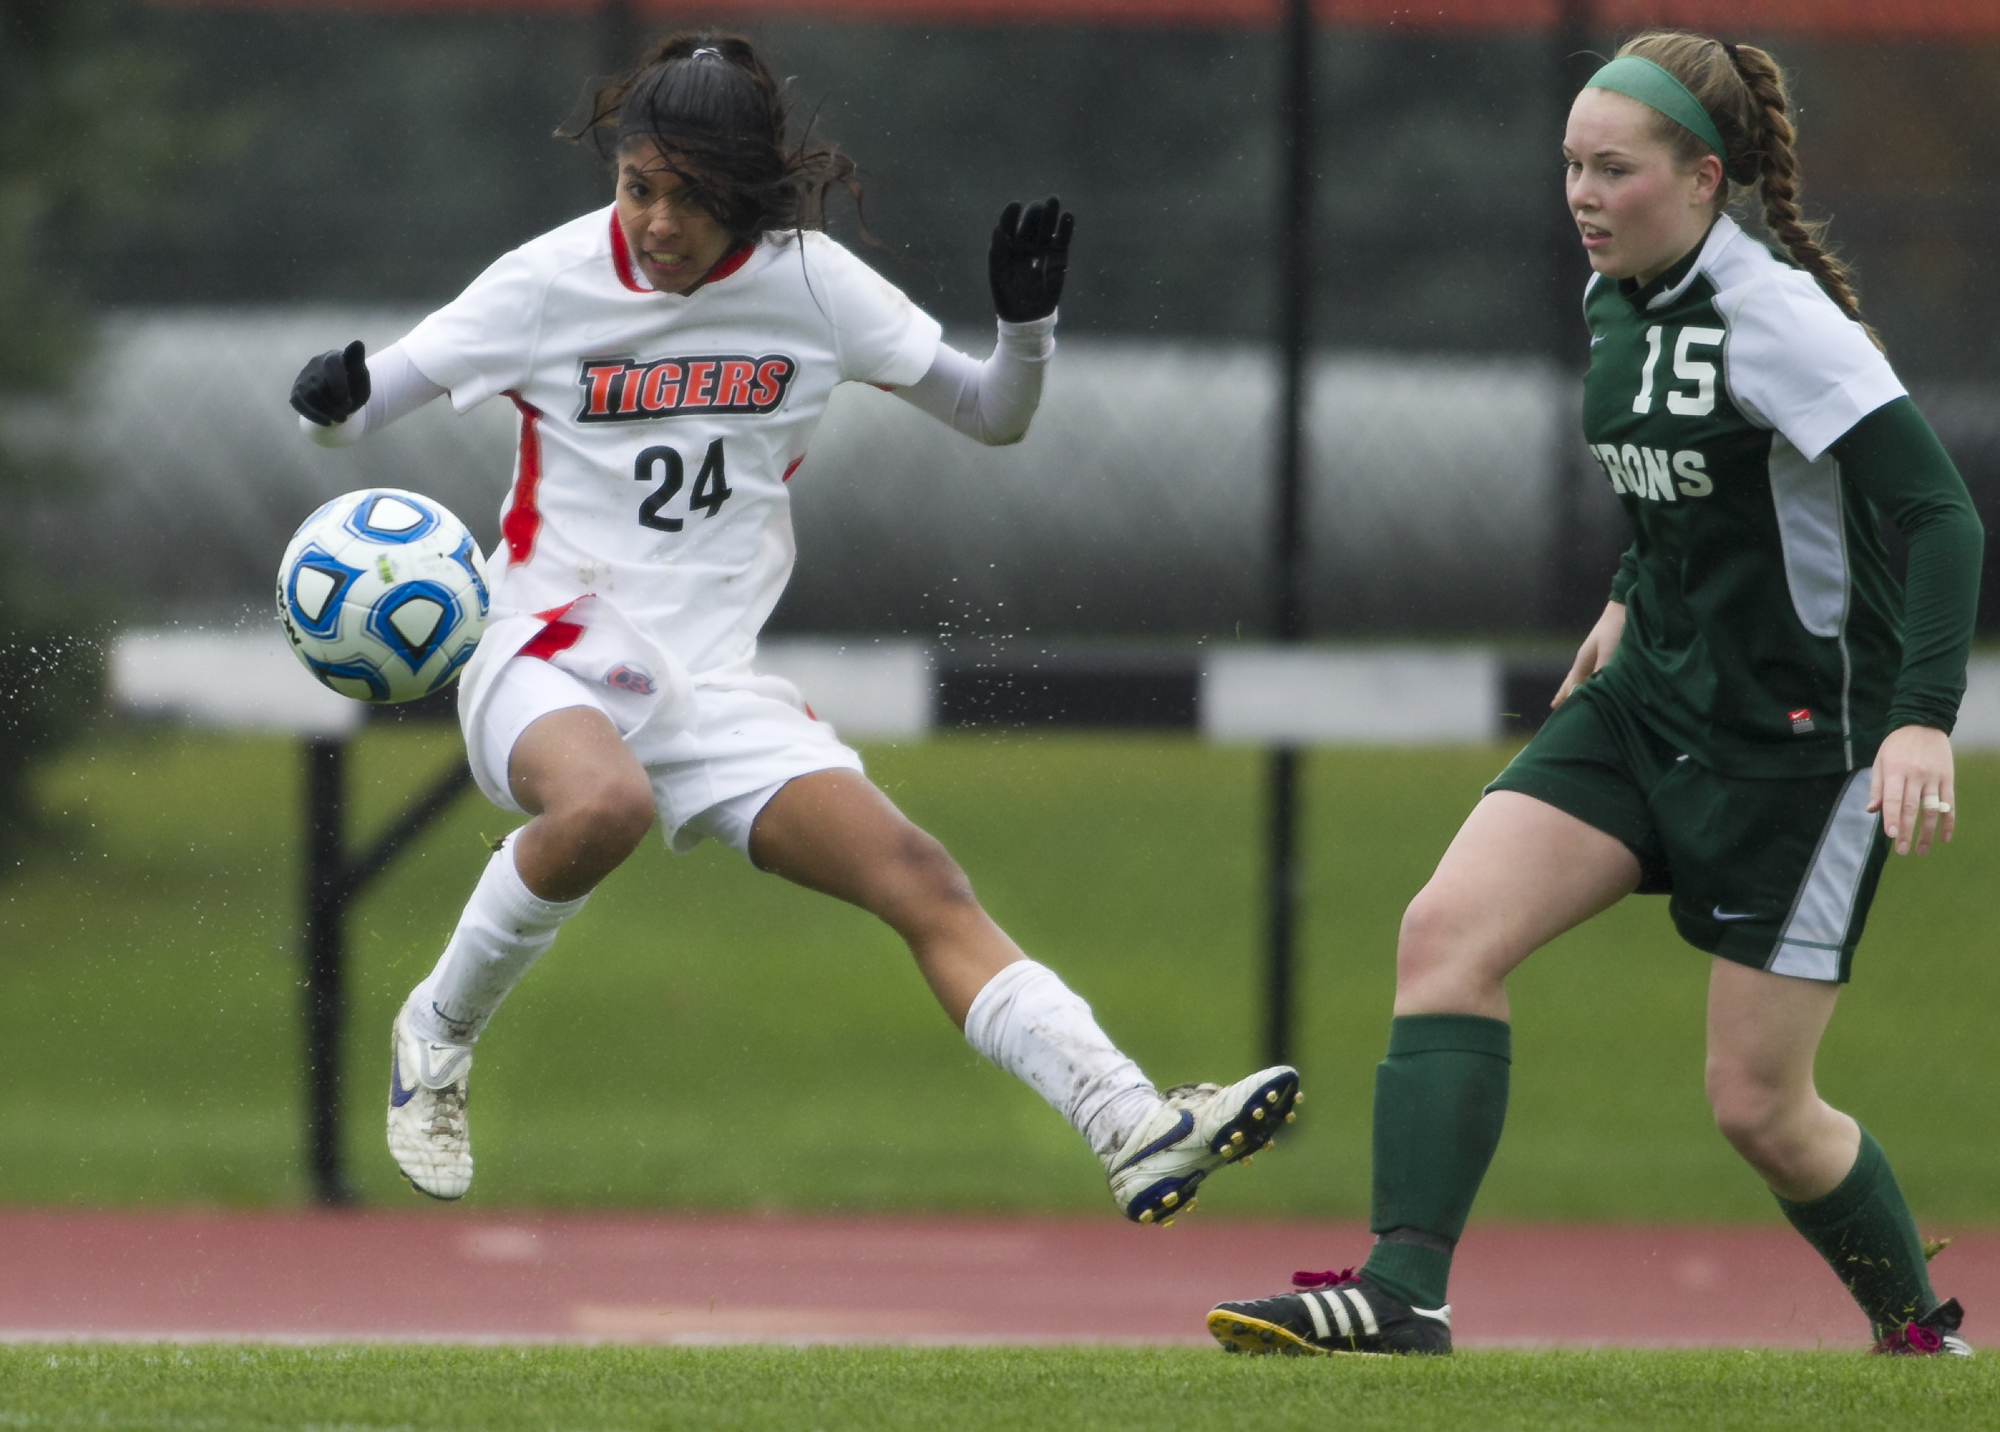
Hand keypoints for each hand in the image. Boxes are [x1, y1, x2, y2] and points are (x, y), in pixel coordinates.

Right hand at [290, 340, 370, 425]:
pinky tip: (327, 423)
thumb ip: (358, 364)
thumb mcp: (361, 377)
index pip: (332, 365)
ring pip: (308, 394)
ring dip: (325, 410)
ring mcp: (304, 377)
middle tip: (346, 413)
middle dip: (334, 402)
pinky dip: (313, 415)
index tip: (347, 403)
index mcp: (334, 357)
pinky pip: (299, 403)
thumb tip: (357, 343)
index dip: (338, 385)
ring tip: (341, 419)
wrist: (342, 397)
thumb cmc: (354, 384)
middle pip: (320, 384)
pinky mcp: (297, 390)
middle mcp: (315, 363)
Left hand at [988, 196, 1072, 322]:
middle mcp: (1025, 243)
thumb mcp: (998, 274)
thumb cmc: (1007, 295)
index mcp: (1007, 245)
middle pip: (1030, 222)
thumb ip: (998, 251)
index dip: (1011, 214)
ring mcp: (1042, 249)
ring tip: (1053, 200)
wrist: (1026, 316)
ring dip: (1050, 213)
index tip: (1015, 205)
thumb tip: (998, 229)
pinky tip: (1067, 216)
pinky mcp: (1058, 257)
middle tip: (1039, 206)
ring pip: (1046, 227)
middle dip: (1034, 212)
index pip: (1008, 224)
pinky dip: (1065, 228)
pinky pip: (1062, 240)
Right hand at [1553, 601, 1625, 707]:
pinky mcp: (1610, 650)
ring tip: (1573, 695)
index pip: (1571, 686)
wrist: (1629, 602)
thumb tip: (1584, 693)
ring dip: (1578, 687)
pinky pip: (1597, 671)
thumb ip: (1598, 674)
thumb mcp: (1608, 653)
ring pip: (1584, 675)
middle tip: (1555, 705)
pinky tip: (1597, 680)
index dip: (1566, 700)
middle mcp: (1588, 659)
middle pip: (1572, 680)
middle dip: (1566, 693)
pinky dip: (1593, 680)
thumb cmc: (1617, 627)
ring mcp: (1597, 654)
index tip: (1558, 713)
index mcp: (1584, 661)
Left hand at [1870, 724, 1954, 854]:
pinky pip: (1949, 803)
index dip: (1891, 818)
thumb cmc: (1896, 746)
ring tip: (1921, 850)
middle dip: (1906, 831)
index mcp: (1895, 770)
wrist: (1923, 723)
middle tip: (1902, 850)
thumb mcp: (1880, 761)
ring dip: (1927, 832)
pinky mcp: (1948, 778)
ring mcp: (1933, 777)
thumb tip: (1871, 810)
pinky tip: (1944, 838)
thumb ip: (1876, 786)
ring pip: (1931, 809)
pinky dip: (1948, 822)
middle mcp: (1915, 775)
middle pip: (1911, 807)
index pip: (1893, 799)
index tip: (1890, 835)